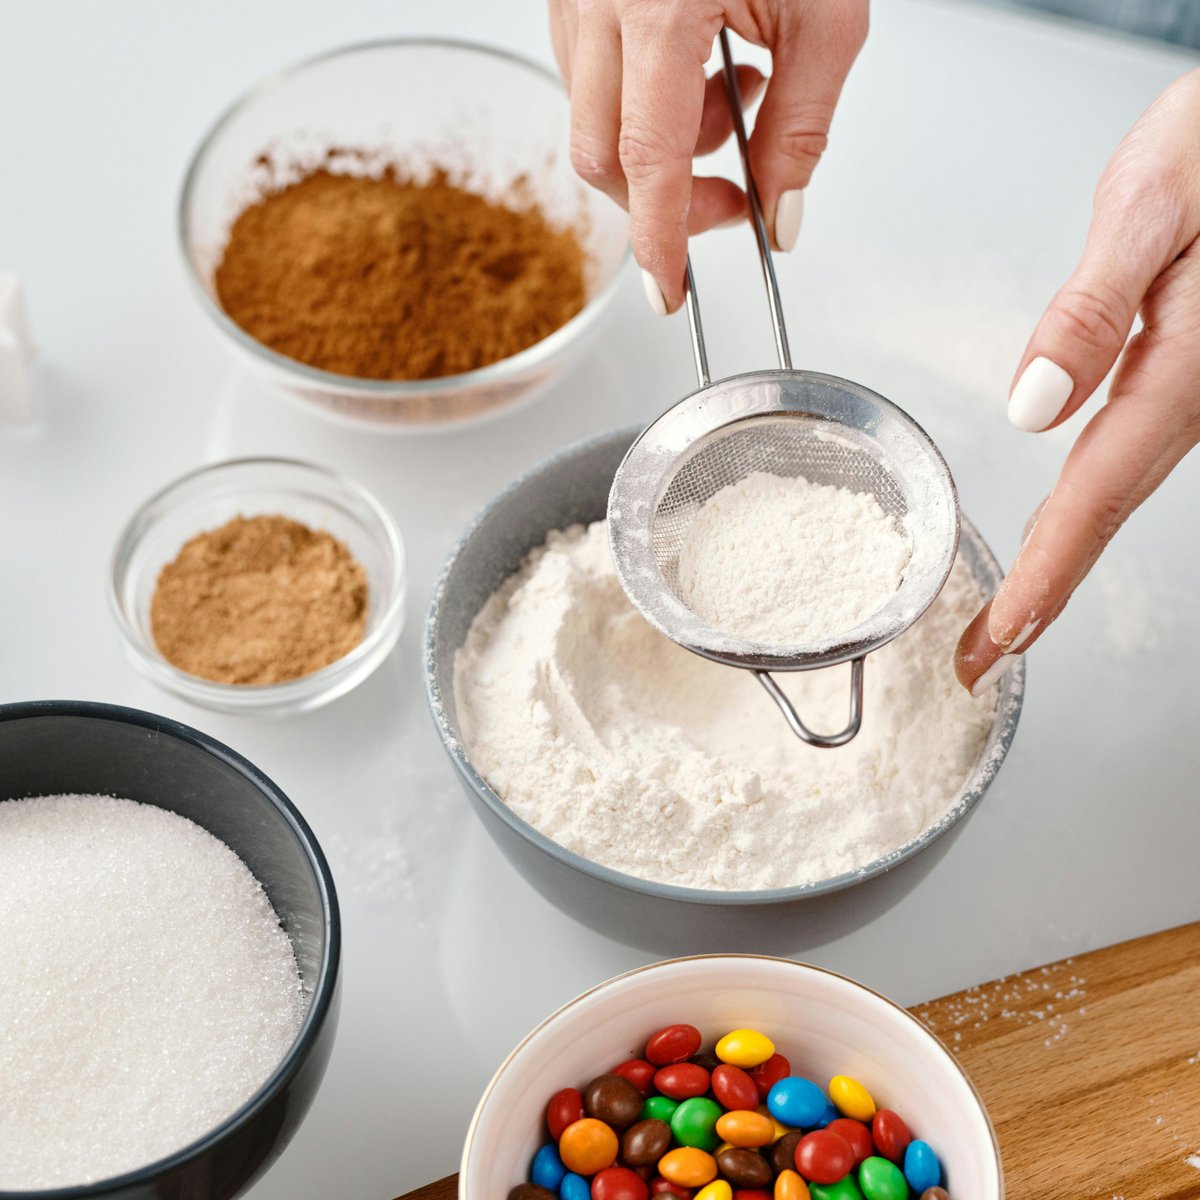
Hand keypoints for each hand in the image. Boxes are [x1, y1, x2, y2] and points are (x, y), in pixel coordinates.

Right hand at [548, 0, 867, 312]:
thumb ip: (804, 125)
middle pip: (602, 156)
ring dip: (663, 145)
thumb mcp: (826, 15)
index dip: (658, 238)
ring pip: (594, 121)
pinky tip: (700, 72)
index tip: (668, 289)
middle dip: (664, 198)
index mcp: (660, 4)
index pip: (647, 159)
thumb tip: (785, 215)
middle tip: (735, 195)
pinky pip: (591, 81)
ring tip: (736, 98)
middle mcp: (600, 0)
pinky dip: (645, 105)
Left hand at [956, 69, 1199, 696]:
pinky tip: (1068, 521)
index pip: (1095, 495)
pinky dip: (1092, 501)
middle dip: (1044, 589)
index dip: (1043, 578)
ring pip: (1124, 488)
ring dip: (1065, 552)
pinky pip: (1140, 453)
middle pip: (1107, 510)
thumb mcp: (1154, 201)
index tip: (997, 640)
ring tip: (1015, 609)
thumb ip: (1095, 307)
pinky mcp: (1198, 371)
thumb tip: (1034, 406)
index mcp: (1184, 363)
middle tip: (984, 651)